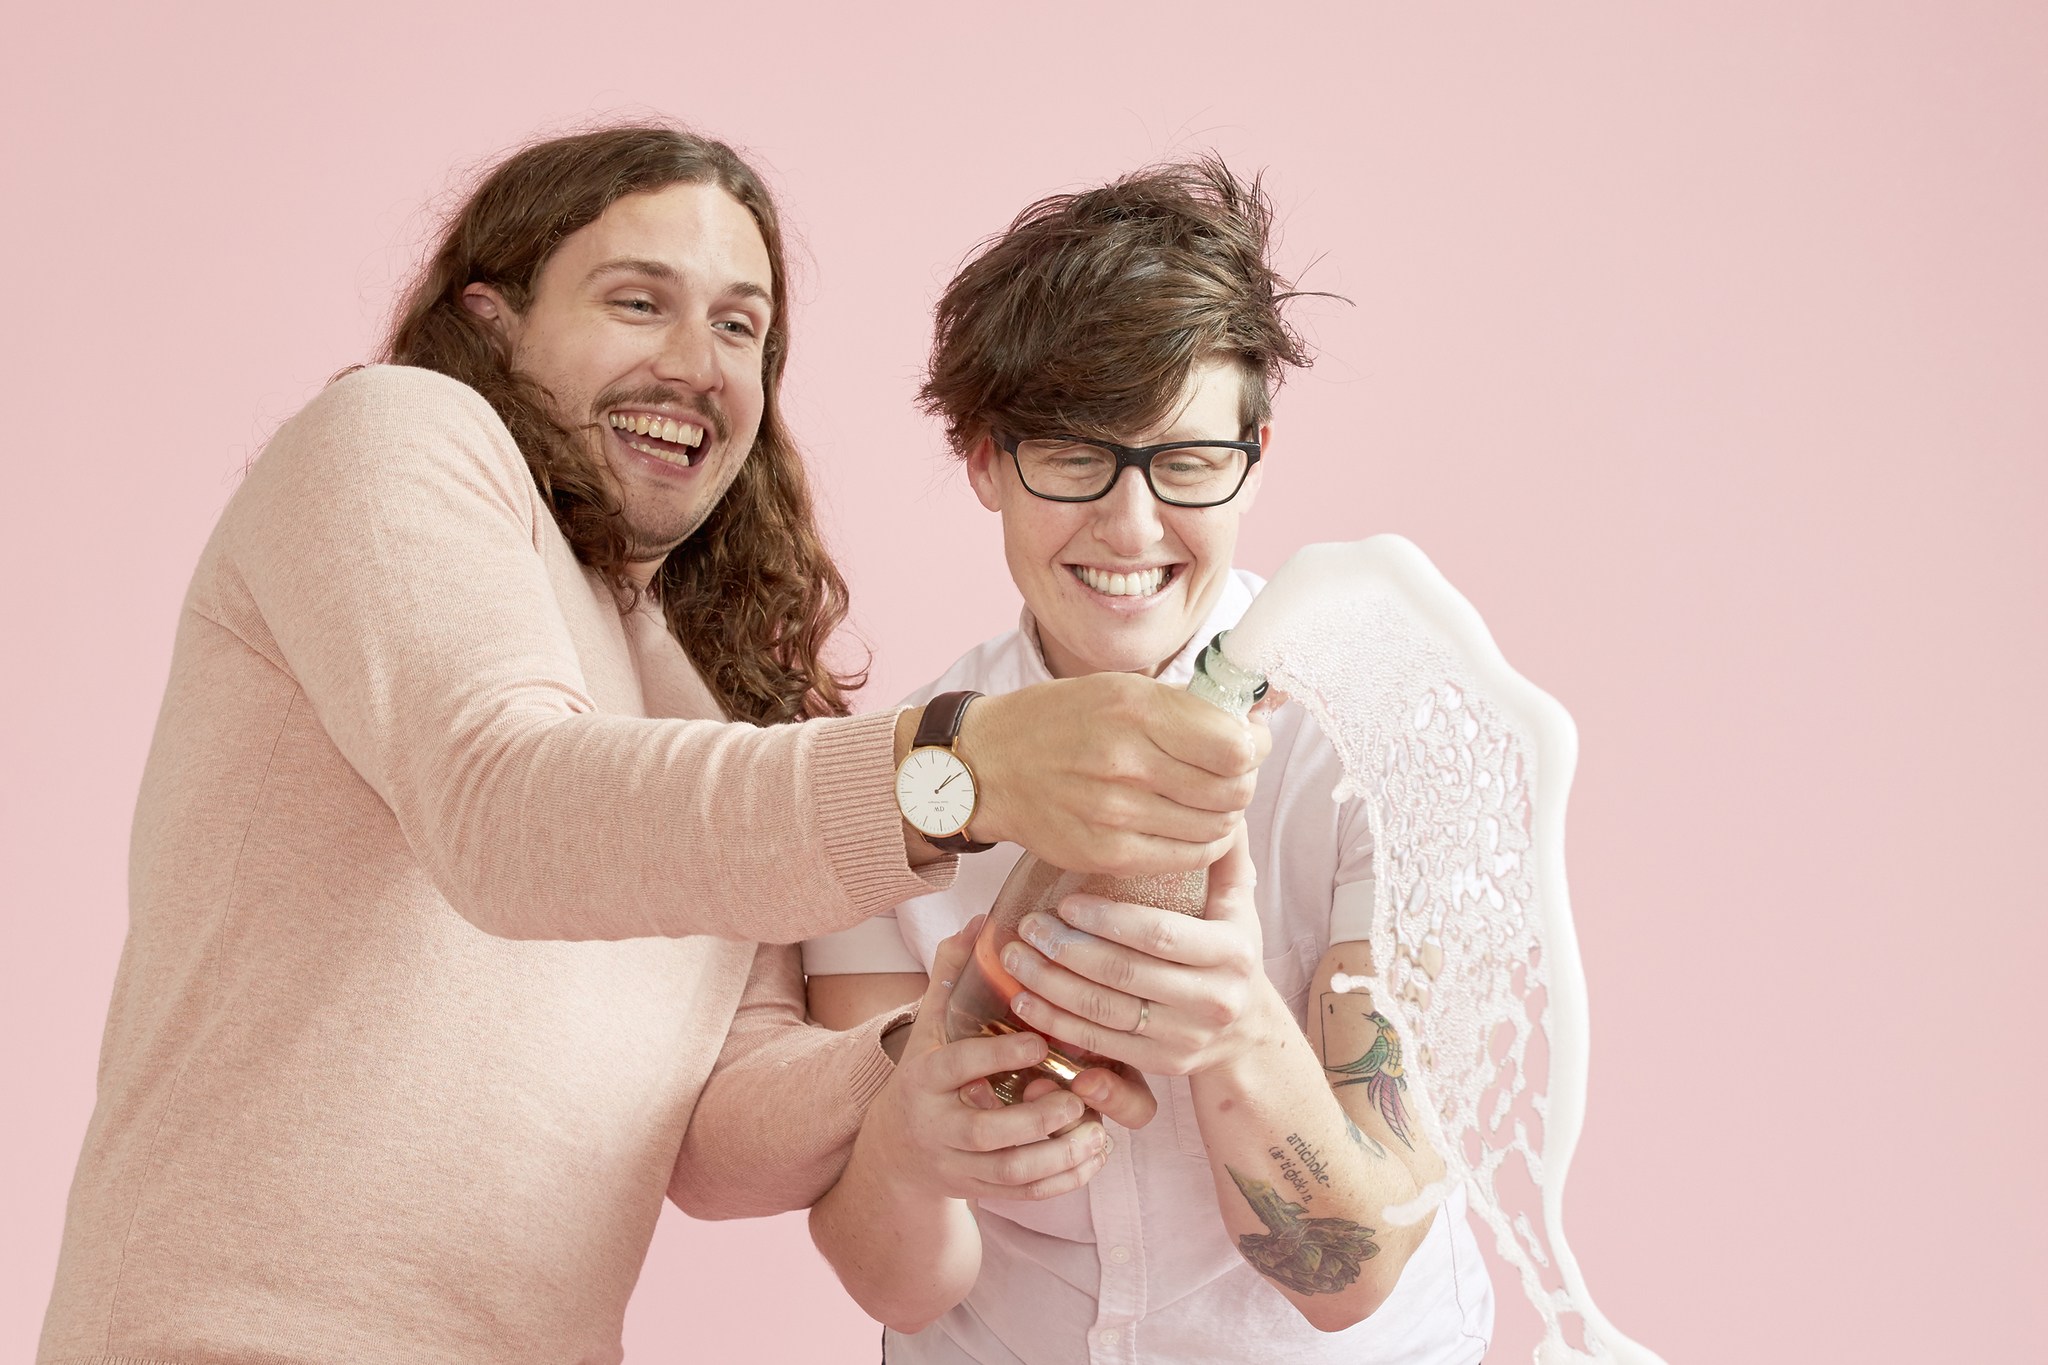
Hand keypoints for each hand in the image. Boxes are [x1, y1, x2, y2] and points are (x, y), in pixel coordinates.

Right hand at [854, 923, 1122, 1202]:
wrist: (896, 1151)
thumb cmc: (926, 1075)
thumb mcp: (931, 1026)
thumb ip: (952, 974)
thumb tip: (981, 920)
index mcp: (922, 1079)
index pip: (955, 1067)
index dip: (996, 1055)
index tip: (1040, 1041)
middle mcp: (935, 1126)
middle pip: (986, 1133)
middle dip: (1038, 1117)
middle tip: (1079, 1095)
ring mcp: (957, 1165)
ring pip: (1011, 1172)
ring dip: (1059, 1154)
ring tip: (1096, 1128)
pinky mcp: (979, 1191)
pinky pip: (1026, 1195)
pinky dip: (1065, 1180)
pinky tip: (1095, 1152)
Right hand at [955, 674, 1270, 875]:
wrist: (989, 767)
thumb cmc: (1059, 721)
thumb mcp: (1119, 690)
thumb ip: (1184, 709)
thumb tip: (1253, 727)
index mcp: (1134, 709)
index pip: (1235, 745)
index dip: (1254, 746)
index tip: (1249, 743)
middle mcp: (1125, 761)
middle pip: (1232, 788)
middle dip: (1244, 782)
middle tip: (1230, 774)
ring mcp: (1115, 814)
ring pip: (1216, 826)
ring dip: (1225, 814)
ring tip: (1207, 800)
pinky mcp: (1106, 854)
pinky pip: (1188, 857)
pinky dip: (1203, 844)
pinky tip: (1191, 827)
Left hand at [998, 828, 1287, 1077]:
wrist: (1246, 1032)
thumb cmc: (1230, 953)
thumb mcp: (1238, 906)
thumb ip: (1225, 857)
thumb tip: (1221, 806)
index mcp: (1231, 953)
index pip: (1159, 935)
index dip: (1107, 920)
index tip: (1065, 903)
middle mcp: (1212, 999)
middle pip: (1125, 974)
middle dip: (1067, 950)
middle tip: (1028, 926)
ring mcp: (1185, 1038)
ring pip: (1104, 1012)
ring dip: (1051, 985)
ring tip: (1015, 957)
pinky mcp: (1161, 1064)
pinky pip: (1099, 1043)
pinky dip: (1056, 1022)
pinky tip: (1025, 998)